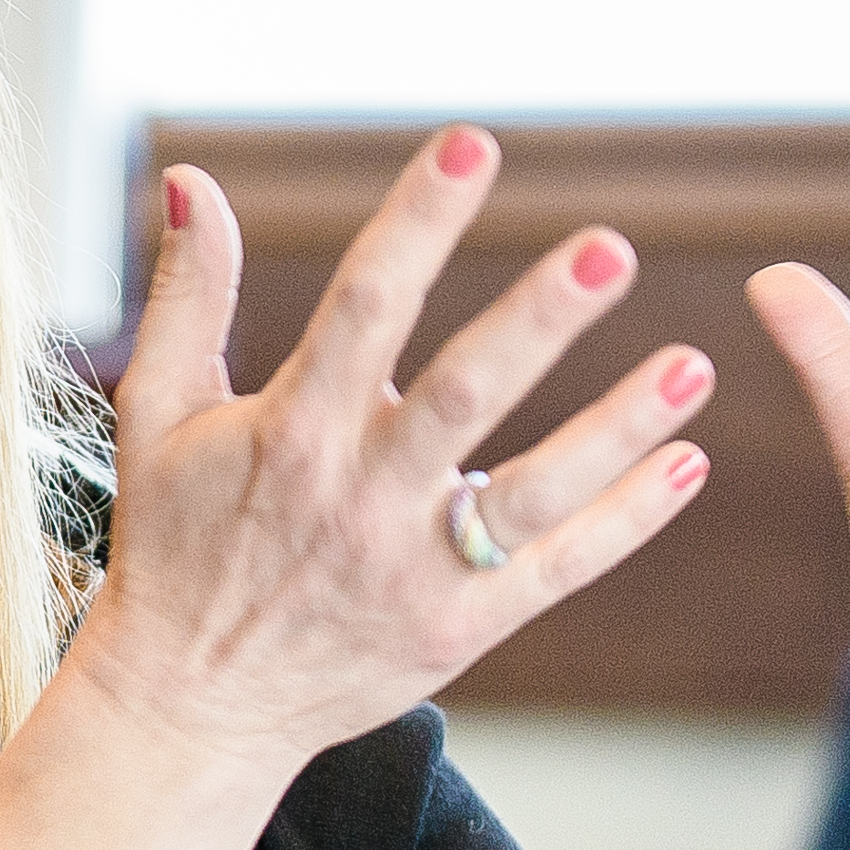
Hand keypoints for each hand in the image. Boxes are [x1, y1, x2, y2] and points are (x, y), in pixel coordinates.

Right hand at [81, 126, 713, 770]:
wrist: (189, 707)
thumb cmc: (174, 545)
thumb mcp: (156, 415)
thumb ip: (188, 295)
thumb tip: (197, 178)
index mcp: (288, 433)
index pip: (360, 307)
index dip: (416, 221)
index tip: (473, 143)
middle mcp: (356, 498)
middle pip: (461, 396)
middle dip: (536, 320)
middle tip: (610, 248)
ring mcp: (412, 571)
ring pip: (532, 492)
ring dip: (616, 427)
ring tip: (693, 363)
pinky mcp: (456, 630)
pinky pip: (556, 571)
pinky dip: (627, 521)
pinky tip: (689, 461)